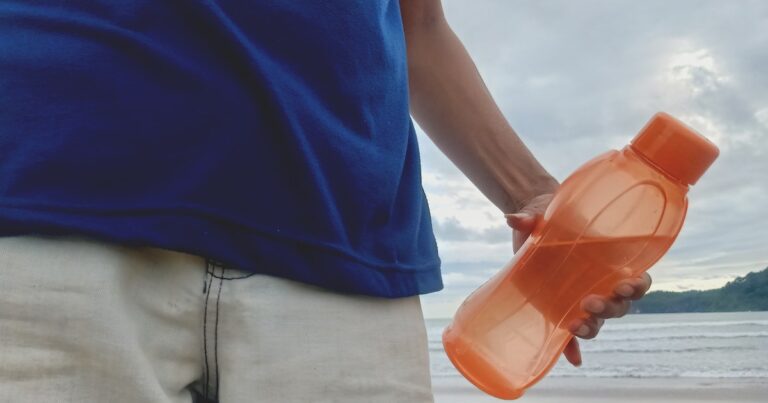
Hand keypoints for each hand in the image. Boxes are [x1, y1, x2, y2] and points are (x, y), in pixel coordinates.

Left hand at [505, 194, 652, 366]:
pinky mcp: (560, 309)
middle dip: (609, 308)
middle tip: (589, 302)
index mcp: (606, 261)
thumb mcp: (539, 216)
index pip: (635, 280)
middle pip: (618, 307)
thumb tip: (511, 219)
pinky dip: (573, 348)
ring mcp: (579, 300)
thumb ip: (529, 218)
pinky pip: (570, 335)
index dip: (637, 286)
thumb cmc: (546, 218)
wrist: (530, 227)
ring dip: (591, 327)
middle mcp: (598, 284)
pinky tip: (573, 359)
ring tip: (576, 325)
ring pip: (597, 322)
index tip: (625, 285)